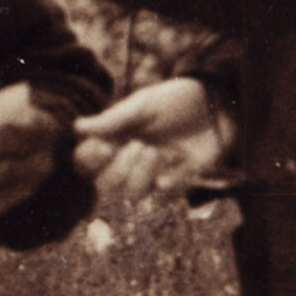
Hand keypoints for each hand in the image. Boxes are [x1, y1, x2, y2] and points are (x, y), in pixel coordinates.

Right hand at [71, 78, 235, 201]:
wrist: (217, 106)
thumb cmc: (176, 100)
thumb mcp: (144, 105)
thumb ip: (113, 120)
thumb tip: (77, 128)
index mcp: (115, 140)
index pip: (86, 162)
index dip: (89, 160)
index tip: (103, 146)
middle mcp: (129, 162)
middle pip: (105, 186)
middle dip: (117, 170)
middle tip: (138, 145)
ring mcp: (153, 175)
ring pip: (132, 194)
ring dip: (139, 174)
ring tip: (155, 151)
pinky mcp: (179, 184)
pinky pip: (165, 195)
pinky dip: (168, 181)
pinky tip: (177, 162)